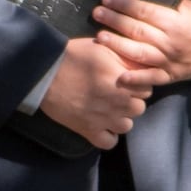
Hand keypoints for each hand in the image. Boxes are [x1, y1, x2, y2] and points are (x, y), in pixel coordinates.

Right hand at [37, 34, 152, 149]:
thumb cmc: (72, 56)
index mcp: (122, 80)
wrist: (44, 73)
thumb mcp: (102, 48)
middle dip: (131, 101)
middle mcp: (117, 101)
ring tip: (109, 110)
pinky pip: (110, 142)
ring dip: (121, 118)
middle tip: (117, 95)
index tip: (127, 82)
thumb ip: (125, 58)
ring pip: (127, 126)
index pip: (147, 88)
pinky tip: (102, 126)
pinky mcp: (89, 130)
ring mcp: (104, 118)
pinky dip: (108, 136)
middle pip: (139, 108)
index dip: (138, 85)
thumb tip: (141, 67)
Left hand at [92, 0, 190, 87]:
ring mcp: (169, 61)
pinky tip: (119, 77)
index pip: (144, 11)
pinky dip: (136, 79)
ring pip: (139, 53)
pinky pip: (151, 78)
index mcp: (176, 22)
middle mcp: (170, 42)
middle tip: (97, 14)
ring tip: (100, 37)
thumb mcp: (189, 7)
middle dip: (114, 21)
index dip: (124, 5)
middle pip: (137, 30)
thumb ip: (167, 3)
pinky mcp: (170, 75)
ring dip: (117, 45)